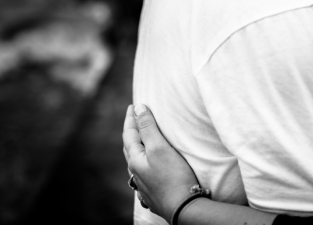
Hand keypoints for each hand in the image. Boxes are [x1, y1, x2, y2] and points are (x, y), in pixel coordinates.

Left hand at [123, 104, 198, 220]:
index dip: (131, 118)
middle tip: (134, 118)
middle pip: (130, 147)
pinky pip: (144, 171)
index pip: (129, 134)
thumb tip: (138, 108)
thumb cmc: (173, 176)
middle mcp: (136, 172)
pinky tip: (149, 164)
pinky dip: (144, 160)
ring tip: (141, 138)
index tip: (133, 105)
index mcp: (135, 160)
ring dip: (137, 146)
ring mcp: (144, 183)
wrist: (183, 207)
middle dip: (131, 131)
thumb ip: (148, 128)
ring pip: (136, 160)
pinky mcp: (154, 190)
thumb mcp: (159, 148)